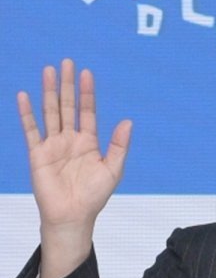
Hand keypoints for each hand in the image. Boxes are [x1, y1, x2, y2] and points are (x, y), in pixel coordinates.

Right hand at [17, 58, 131, 233]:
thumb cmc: (93, 197)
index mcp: (89, 143)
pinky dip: (27, 113)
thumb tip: (128, 122)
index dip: (87, 93)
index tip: (87, 73)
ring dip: (49, 92)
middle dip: (68, 85)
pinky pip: (31, 129)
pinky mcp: (38, 154)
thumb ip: (118, 146)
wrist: (72, 216)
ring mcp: (53, 145)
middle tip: (67, 62)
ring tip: (49, 71)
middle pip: (68, 106)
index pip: (87, 112)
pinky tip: (24, 95)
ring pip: (50, 112)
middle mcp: (70, 140)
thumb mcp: (112, 170)